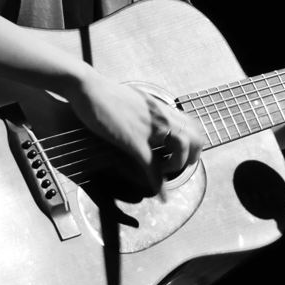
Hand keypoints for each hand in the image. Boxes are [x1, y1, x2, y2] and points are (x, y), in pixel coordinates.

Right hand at [70, 72, 205, 194]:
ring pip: (180, 150)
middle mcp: (162, 116)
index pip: (193, 125)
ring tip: (164, 173)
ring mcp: (149, 128)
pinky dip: (158, 183)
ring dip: (176, 166)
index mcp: (162, 107)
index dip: (194, 143)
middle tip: (177, 166)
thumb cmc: (107, 93)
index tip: (184, 154)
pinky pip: (152, 166)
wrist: (88, 88)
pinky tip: (160, 196)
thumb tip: (150, 116)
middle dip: (192, 157)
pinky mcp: (133, 141)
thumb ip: (148, 110)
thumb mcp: (135, 99)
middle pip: (195, 138)